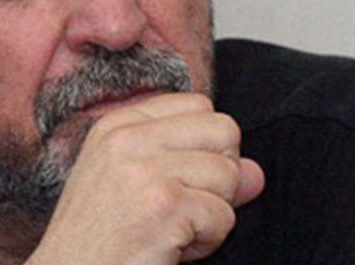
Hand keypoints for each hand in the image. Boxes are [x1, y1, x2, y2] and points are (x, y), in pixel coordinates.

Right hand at [25, 93, 264, 264]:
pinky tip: (170, 249)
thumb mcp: (136, 190)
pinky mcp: (164, 205)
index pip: (198, 105)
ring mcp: (145, 169)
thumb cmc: (98, 243)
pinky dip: (207, 242)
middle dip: (219, 175)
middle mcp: (128, 138)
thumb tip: (256, 173)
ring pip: (230, 175)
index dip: (205, 148)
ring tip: (171, 231)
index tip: (176, 182)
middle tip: (183, 209)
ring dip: (213, 214)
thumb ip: (194, 166)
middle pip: (224, 130)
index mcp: (117, 125)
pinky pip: (224, 216)